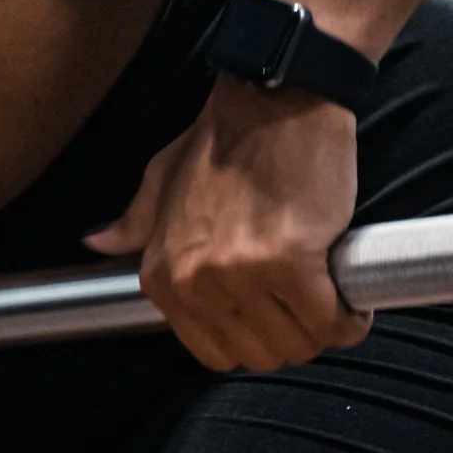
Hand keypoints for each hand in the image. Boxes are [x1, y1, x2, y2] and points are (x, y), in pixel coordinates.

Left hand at [86, 80, 370, 374]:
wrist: (274, 98)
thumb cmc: (225, 137)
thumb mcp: (162, 177)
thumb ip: (136, 222)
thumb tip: (98, 242)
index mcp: (163, 273)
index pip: (213, 351)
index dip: (252, 337)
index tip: (276, 316)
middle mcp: (196, 281)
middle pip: (257, 354)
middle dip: (290, 337)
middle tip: (310, 304)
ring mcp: (241, 273)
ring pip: (296, 343)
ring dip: (322, 329)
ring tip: (333, 297)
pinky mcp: (292, 261)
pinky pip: (328, 321)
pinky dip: (349, 318)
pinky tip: (354, 301)